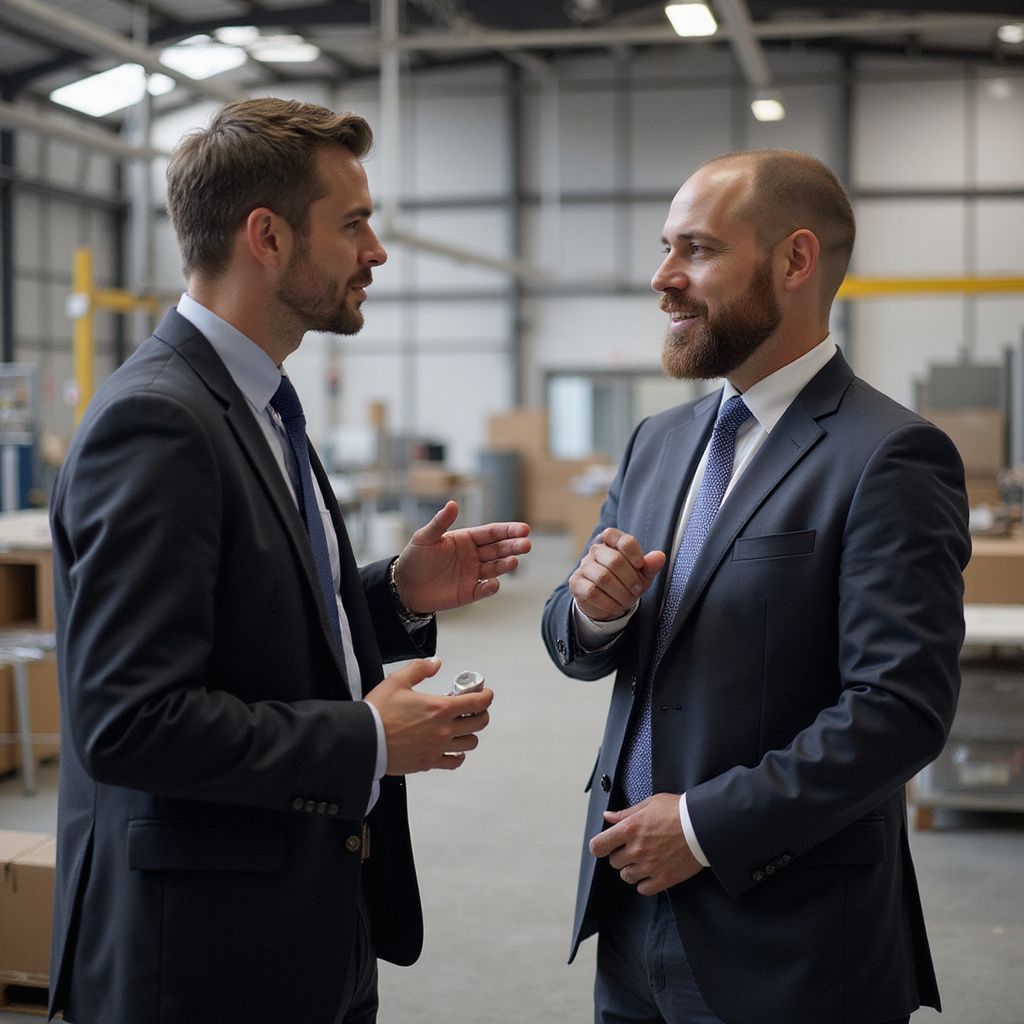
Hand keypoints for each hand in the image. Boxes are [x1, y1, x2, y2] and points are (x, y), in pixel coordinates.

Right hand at [365, 657, 492, 774]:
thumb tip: (435, 664)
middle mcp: (444, 729)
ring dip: (470, 733)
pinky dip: (458, 755)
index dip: (486, 696)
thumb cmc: (379, 712)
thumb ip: (420, 669)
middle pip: (479, 723)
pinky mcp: (429, 762)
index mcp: (440, 708)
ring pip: (470, 743)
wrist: (364, 740)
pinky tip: (454, 749)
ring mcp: (438, 748)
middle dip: (481, 713)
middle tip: (473, 709)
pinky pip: (454, 762)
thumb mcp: (398, 681)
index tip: (485, 693)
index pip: (477, 703)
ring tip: (462, 727)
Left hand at [394, 500, 530, 614]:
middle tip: (527, 544)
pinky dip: (491, 587)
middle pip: (498, 549)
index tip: (524, 529)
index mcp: (466, 539)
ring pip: (495, 568)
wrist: (404, 586)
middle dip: (513, 546)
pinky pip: (484, 589)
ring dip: (506, 564)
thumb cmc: (414, 558)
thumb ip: (440, 522)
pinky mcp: (469, 592)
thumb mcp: (425, 537)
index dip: (508, 531)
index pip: (492, 533)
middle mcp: (474, 556)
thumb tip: (453, 503)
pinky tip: (495, 583)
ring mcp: (473, 574)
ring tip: (514, 561)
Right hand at [570, 528, 665, 621]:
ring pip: (603, 577)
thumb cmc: (626, 582)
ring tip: (628, 601)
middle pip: (614, 560)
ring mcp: (584, 566)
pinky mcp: (576, 583)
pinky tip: (615, 607)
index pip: (622, 539)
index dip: (633, 552)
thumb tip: (660, 556)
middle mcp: (596, 550)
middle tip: (636, 590)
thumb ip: (650, 565)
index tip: (641, 565)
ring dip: (620, 593)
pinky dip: (607, 602)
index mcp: (613, 542)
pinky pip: (591, 592)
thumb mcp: (642, 574)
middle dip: (630, 579)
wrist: (607, 602)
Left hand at [589, 794, 703, 895]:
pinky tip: (652, 872)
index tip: (604, 845)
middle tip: (633, 847)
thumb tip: (607, 816)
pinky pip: (643, 889)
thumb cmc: (677, 810)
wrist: (704, 825)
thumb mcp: (650, 804)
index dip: (599, 846)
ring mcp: (650, 866)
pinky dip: (644, 883)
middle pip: (614, 862)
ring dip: (631, 869)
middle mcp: (636, 850)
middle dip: (620, 854)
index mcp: (630, 829)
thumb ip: (626, 813)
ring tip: (644, 859)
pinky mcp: (664, 879)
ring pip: (626, 876)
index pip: (599, 846)